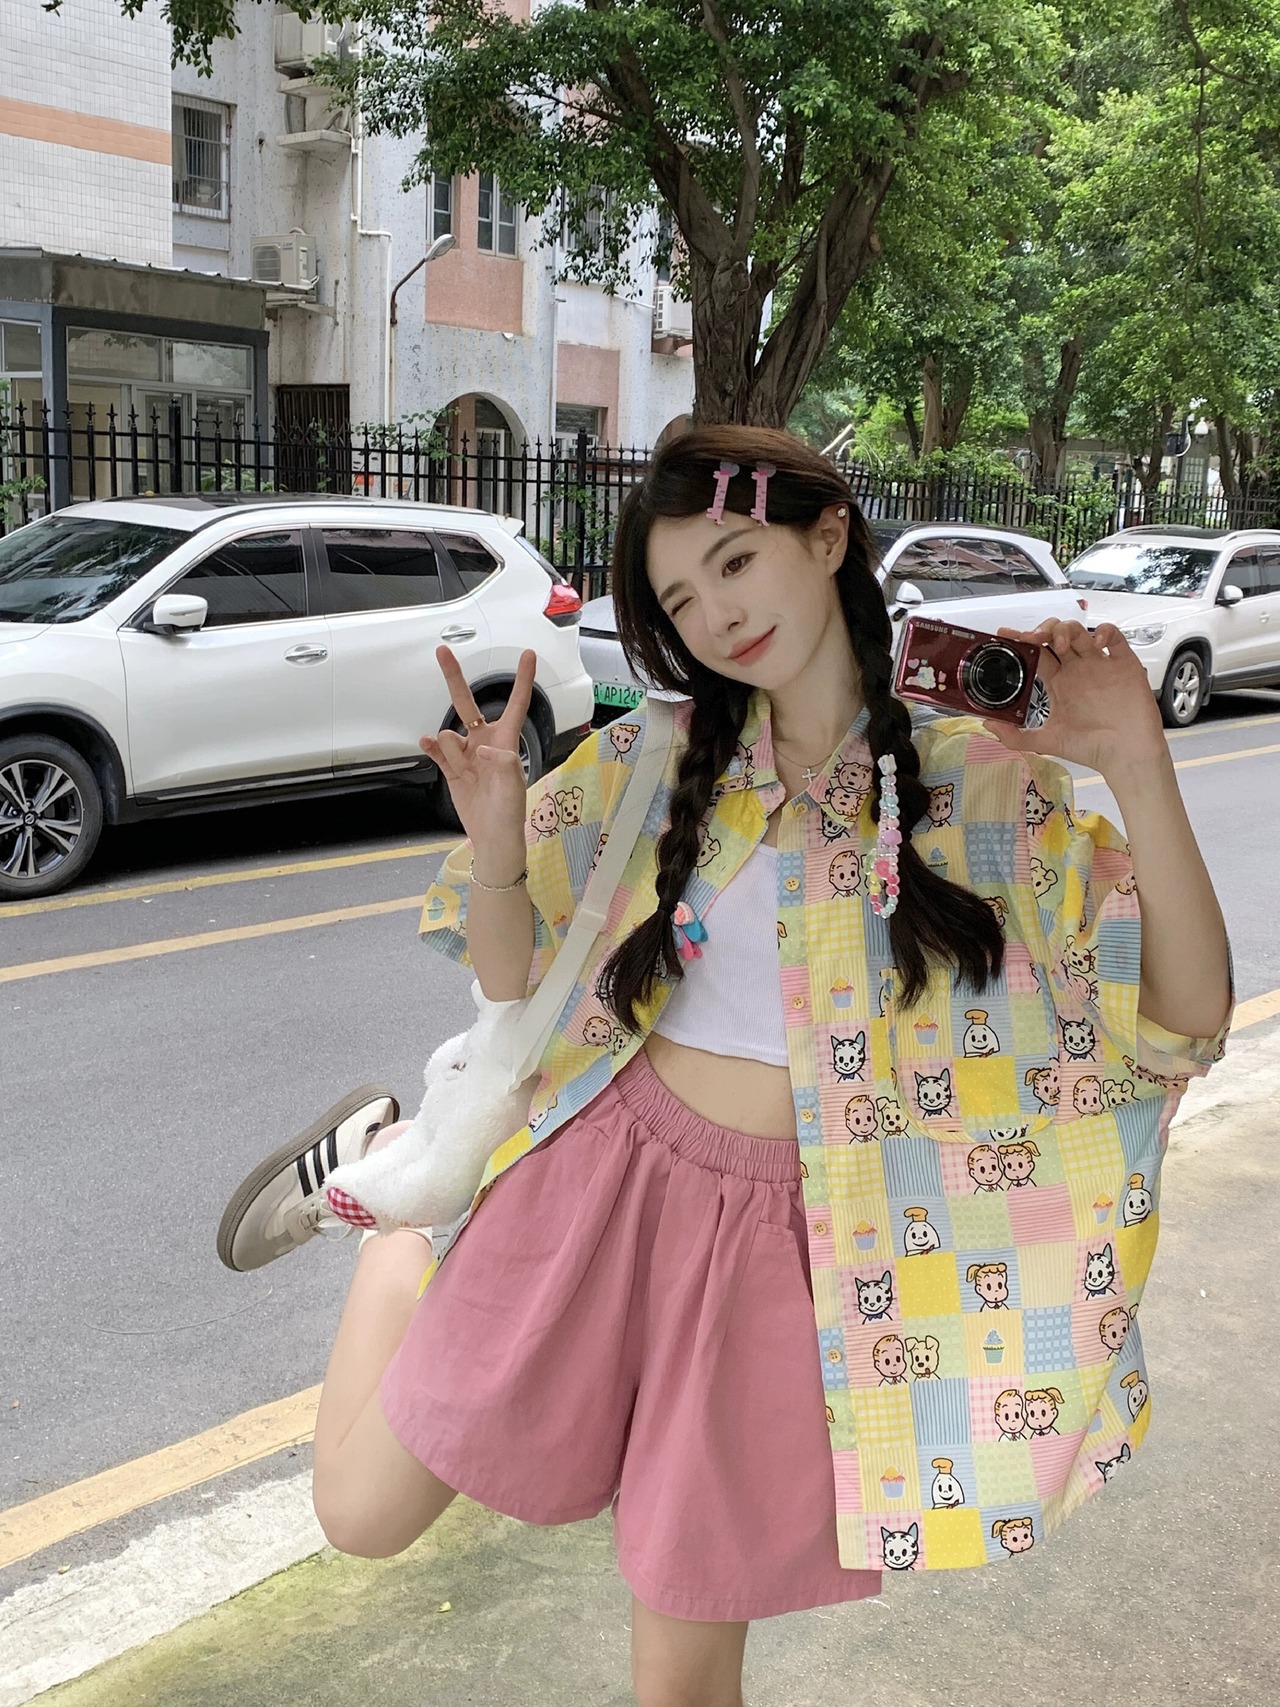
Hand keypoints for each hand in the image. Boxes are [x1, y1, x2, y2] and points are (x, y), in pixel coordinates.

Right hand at [418, 646, 536, 861]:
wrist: (492, 838)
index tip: (527, 654)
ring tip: (463, 770)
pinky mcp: (452, 769)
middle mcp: (486, 743)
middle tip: (442, 651)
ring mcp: (467, 755)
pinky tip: (427, 744)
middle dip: (454, 678)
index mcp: (507, 742)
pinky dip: (432, 746)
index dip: (522, 679)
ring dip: (450, 749)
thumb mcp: (513, 788)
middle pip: (467, 704)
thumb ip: (502, 764)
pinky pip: (437, 750)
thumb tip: (482, 748)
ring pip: (449, 736)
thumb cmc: (511, 812)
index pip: (515, 704)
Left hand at [981, 621, 1166, 777]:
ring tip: (1059, 643)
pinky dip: (1105, 632)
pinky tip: (1096, 644)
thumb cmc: (1092, 749)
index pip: (1036, 654)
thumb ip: (1016, 736)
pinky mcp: (1124, 664)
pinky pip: (1115, 638)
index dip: (1021, 642)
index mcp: (1059, 683)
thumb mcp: (1048, 742)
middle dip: (1043, 630)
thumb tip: (987, 724)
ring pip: (1081, 632)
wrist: (1126, 756)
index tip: (1006, 634)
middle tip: (1033, 638)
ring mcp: (1100, 665)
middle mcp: (1077, 671)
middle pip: (1056, 636)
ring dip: (1067, 629)